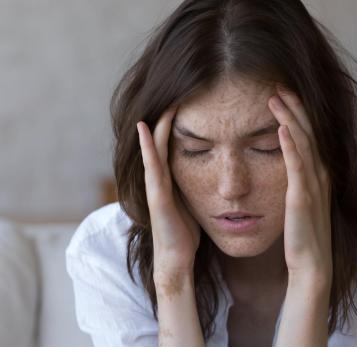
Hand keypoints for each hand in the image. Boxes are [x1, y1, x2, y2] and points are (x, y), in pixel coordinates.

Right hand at [136, 106, 200, 276]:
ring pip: (154, 148)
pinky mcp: (157, 196)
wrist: (175, 259)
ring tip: (164, 101)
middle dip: (168, 116)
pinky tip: (144, 127)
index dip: (178, 122)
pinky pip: (152, 166)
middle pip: (161, 140)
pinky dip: (147, 146)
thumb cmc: (185, 233)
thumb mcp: (193, 201)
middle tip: (178, 91)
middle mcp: (159, 178)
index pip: (172, 142)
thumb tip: (213, 172)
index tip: (190, 100)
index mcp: (170, 178)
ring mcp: (155, 186)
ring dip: (157, 124)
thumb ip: (195, 185)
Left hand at [268, 85, 332, 283]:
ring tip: (275, 97)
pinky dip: (290, 145)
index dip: (299, 112)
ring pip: (303, 142)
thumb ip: (298, 180)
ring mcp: (313, 184)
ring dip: (290, 117)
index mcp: (319, 173)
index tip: (284, 93)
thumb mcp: (302, 200)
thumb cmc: (303, 234)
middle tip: (278, 84)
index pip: (310, 134)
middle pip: (308, 131)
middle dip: (294, 106)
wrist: (311, 263)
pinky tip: (281, 128)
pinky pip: (296, 166)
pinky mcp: (302, 197)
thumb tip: (288, 164)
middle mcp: (319, 174)